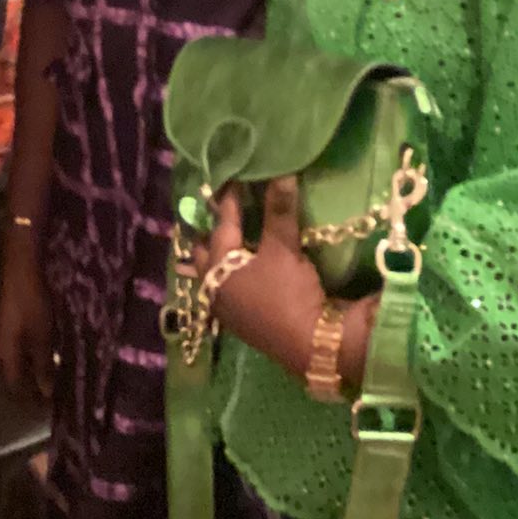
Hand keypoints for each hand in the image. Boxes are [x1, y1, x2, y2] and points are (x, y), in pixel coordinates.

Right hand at [0, 231, 54, 402]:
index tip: (50, 411)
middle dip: (33, 389)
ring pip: (19, 362)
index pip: (15, 389)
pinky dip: (35, 356)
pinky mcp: (11, 322)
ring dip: (35, 372)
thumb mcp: (42, 336)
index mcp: (4, 355)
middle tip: (56, 397)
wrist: (22, 267)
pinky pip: (22, 349)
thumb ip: (44, 365)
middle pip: (15, 377)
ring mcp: (3, 334)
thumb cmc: (32, 302)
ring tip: (57, 379)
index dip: (31, 402)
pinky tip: (50, 355)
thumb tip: (46, 393)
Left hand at [193, 176, 328, 379]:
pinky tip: (243, 268)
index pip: (222, 226)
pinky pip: (229, 288)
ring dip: (220, 254)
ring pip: (216, 273)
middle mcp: (215, 289)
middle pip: (206, 253)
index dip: (229, 201)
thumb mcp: (283, 249)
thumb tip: (281, 172)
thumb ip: (279, 211)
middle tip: (219, 209)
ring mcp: (228, 308)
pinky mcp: (244, 321)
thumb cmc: (288, 294)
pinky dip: (233, 272)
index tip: (234, 178)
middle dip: (212, 231)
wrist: (310, 346)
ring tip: (229, 236)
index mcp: (218, 269)